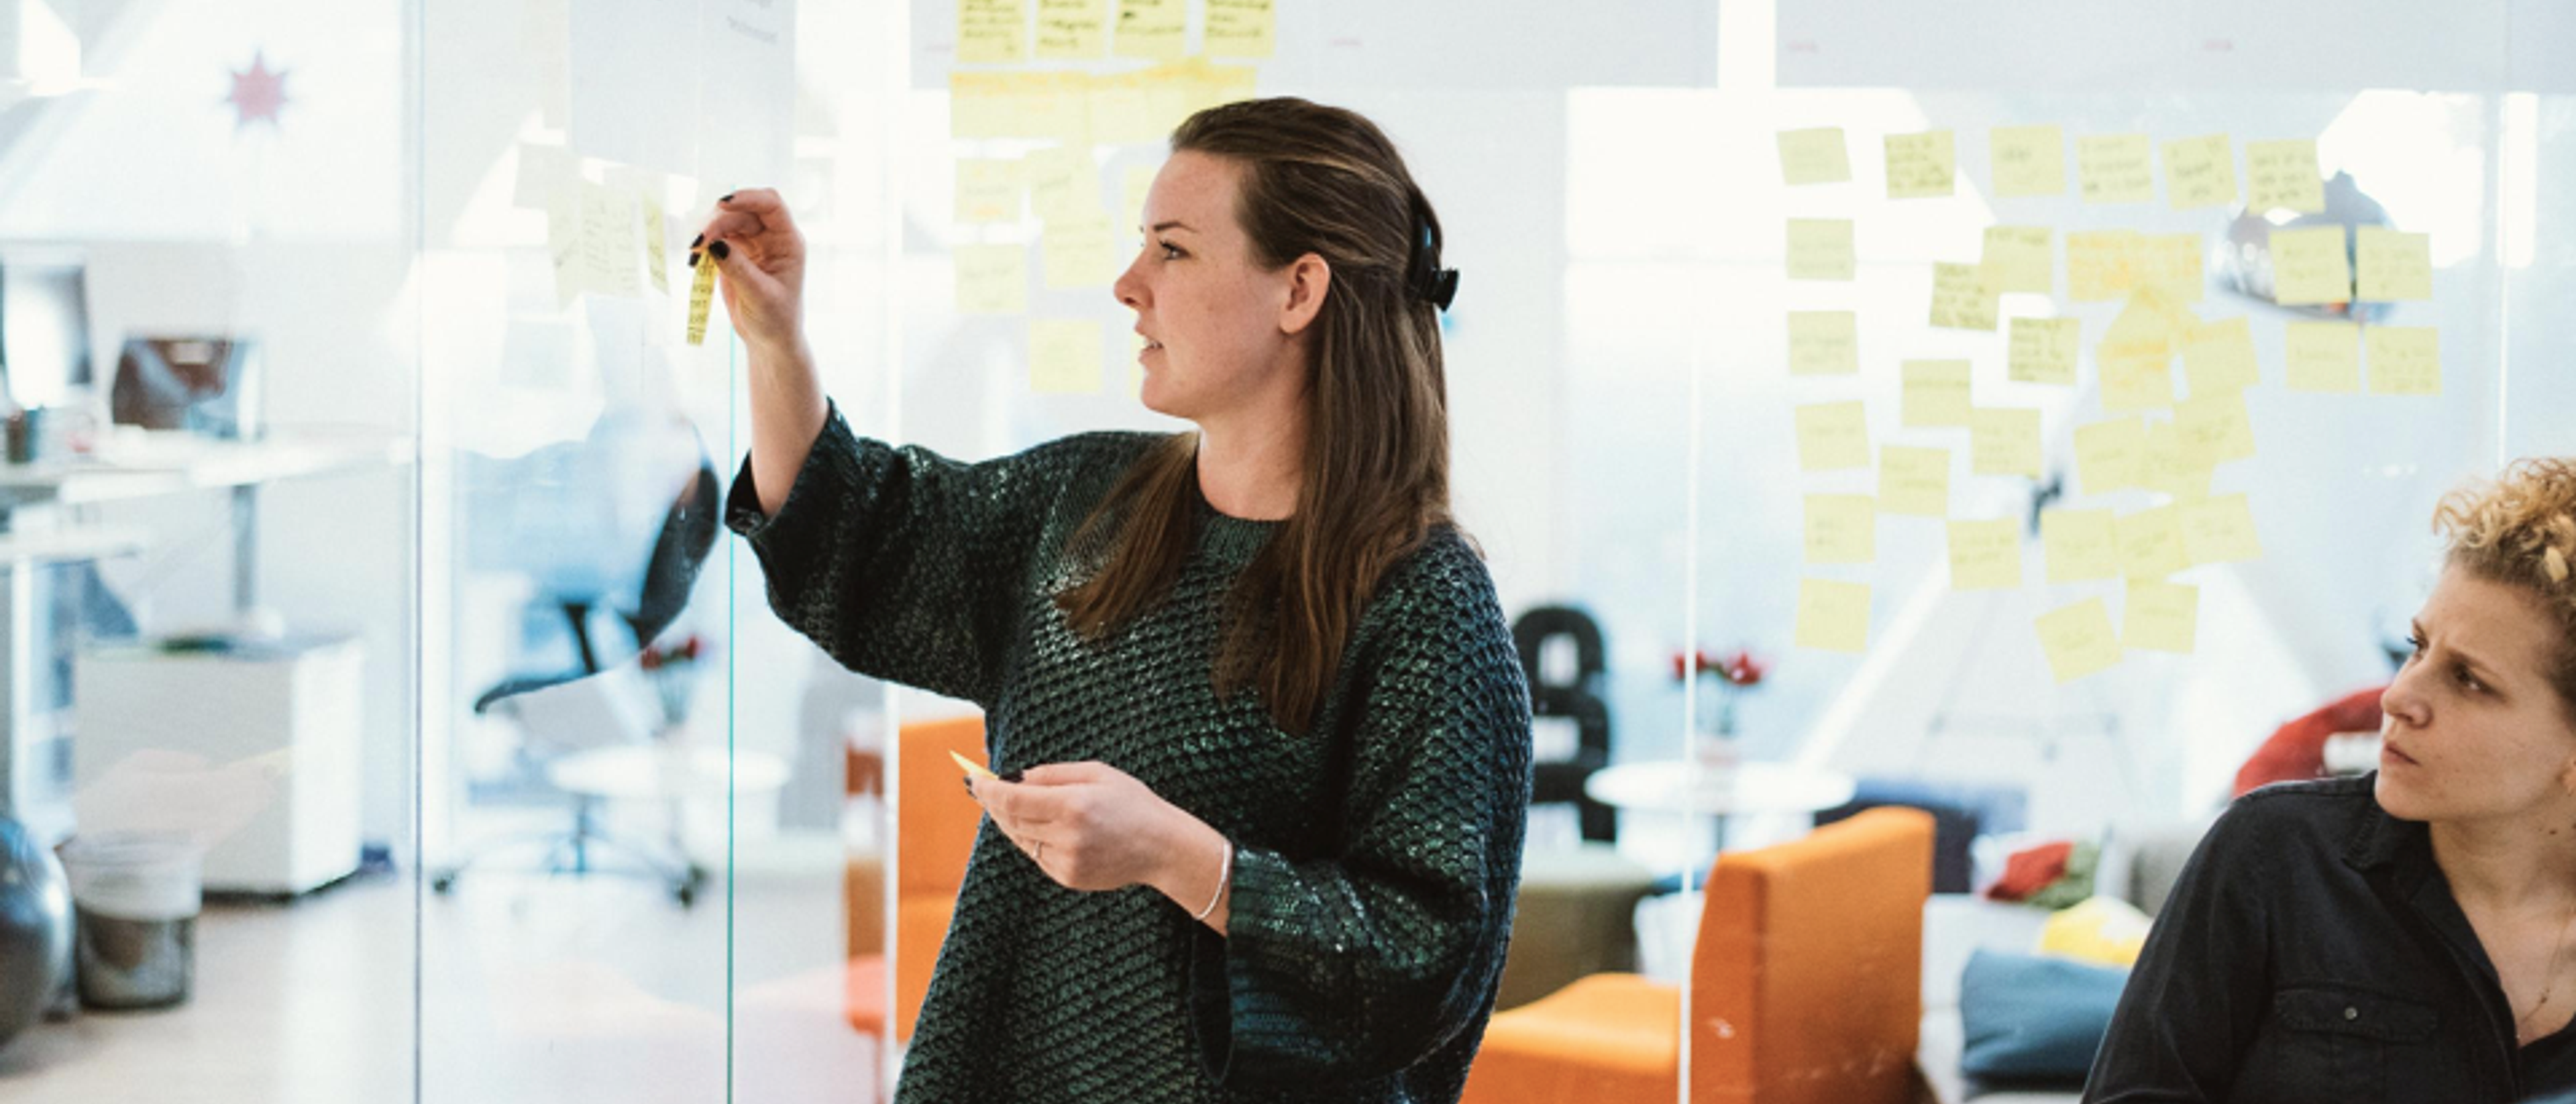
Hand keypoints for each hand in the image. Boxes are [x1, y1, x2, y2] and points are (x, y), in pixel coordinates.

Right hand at [692, 188, 805, 355]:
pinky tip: (694, 259)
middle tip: (697, 243)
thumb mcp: (760, 295)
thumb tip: (714, 242)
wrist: (769, 340)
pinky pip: (715, 238)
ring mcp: (751, 244)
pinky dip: (702, 245)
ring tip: (693, 252)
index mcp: (788, 242)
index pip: (771, 205)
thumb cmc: (776, 319)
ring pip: (725, 222)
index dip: (748, 198)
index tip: (722, 204)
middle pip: (741, 212)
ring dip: (706, 232)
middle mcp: (771, 237)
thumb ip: (738, 268)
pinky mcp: (733, 254)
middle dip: (717, 222)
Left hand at [970, 761, 1210, 896]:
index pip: (1013, 799)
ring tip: (1011, 804)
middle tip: (984, 788)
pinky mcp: (1068, 877)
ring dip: (1011, 821)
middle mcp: (1066, 836)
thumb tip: (1015, 776)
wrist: (1162, 848)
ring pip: (1021, 839)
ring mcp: (1066, 861)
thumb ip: (1052, 774)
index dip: (988, 790)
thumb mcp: (1097, 774)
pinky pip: (1037, 855)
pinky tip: (1043, 827)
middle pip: (1011, 820)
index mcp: (1073, 805)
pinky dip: (1032, 839)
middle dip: (995, 803)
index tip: (974, 780)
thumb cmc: (1132, 803)